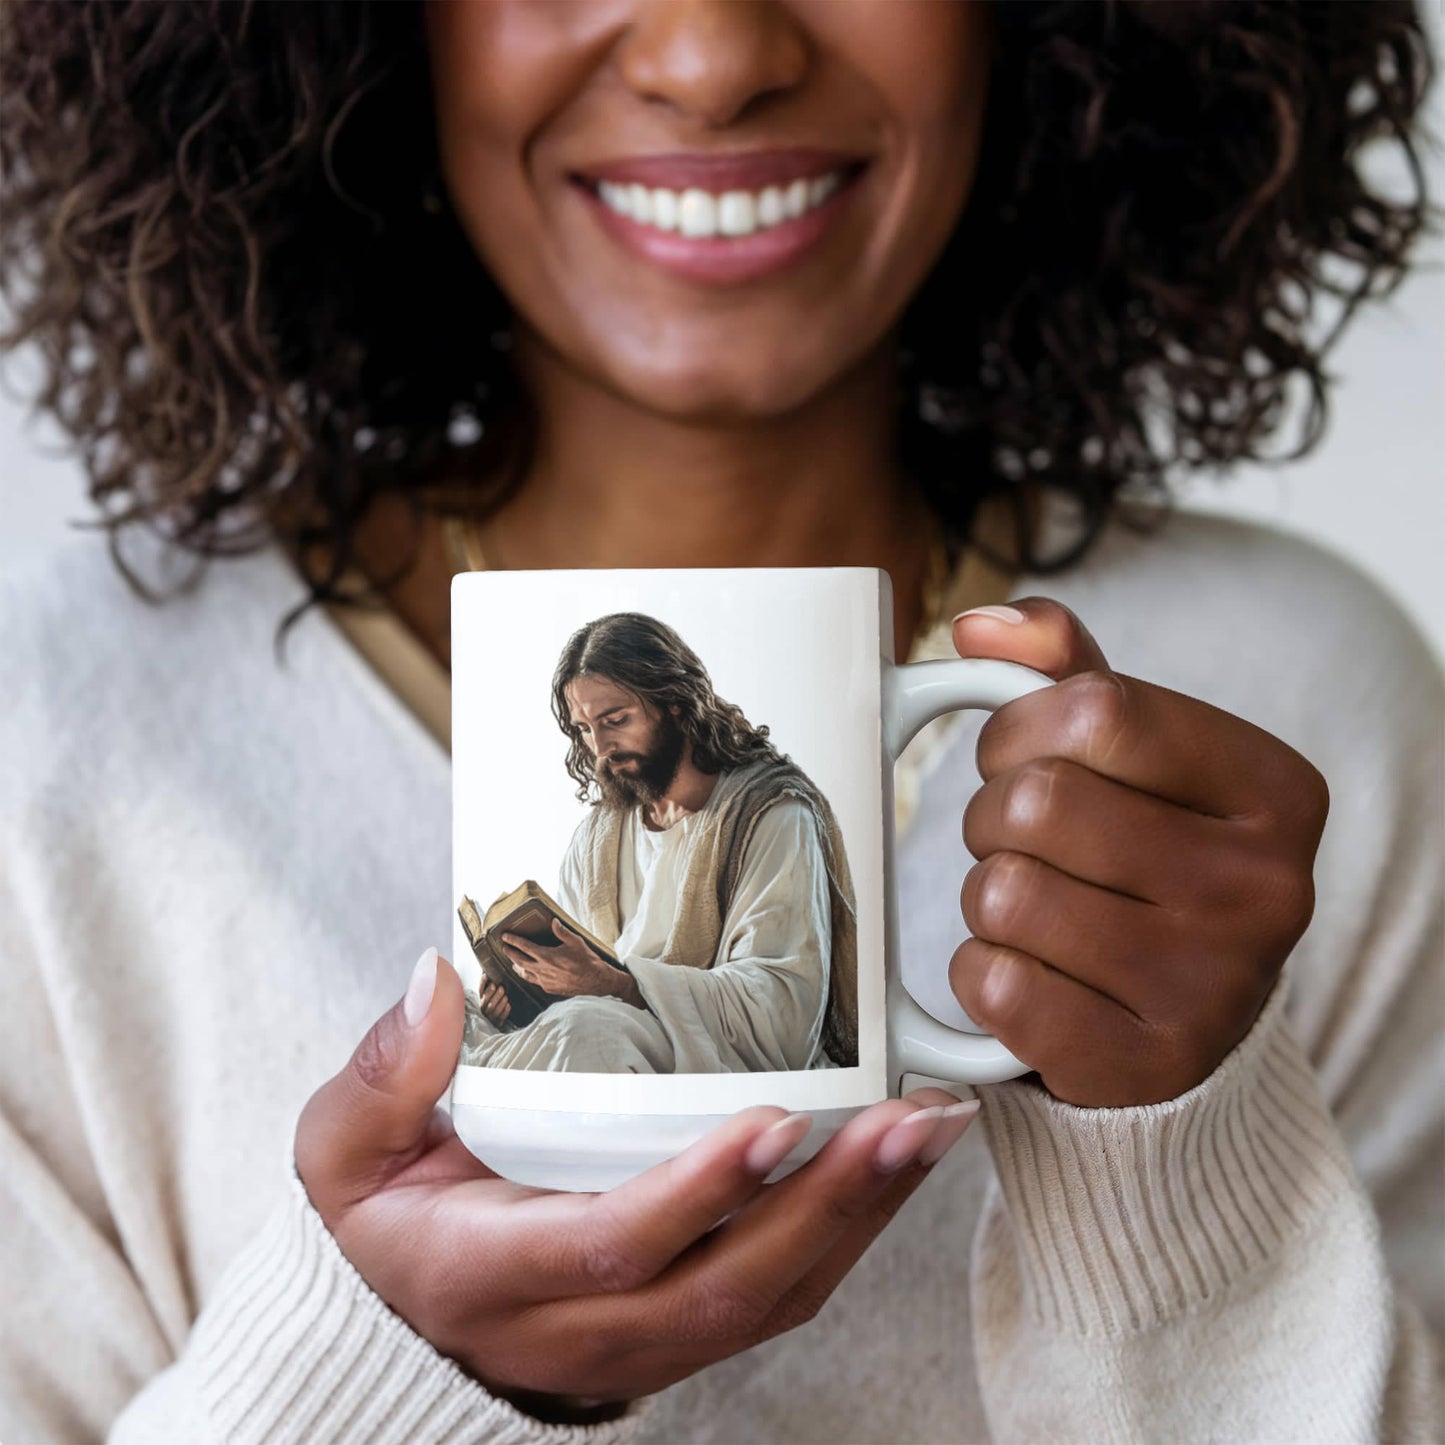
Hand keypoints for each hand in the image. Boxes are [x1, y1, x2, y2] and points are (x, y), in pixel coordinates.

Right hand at [295, 950, 978, 1422]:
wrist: (398, 1319)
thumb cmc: (383, 1222)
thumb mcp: (344, 1152)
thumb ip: (382, 1075)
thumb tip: (434, 978)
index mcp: (495, 1274)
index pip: (615, 1248)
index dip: (698, 1193)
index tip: (774, 1122)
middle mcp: (584, 1329)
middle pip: (730, 1285)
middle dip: (831, 1204)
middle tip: (908, 1118)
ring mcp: (644, 1342)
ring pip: (774, 1298)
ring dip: (862, 1215)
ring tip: (929, 1128)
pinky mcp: (683, 1330)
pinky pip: (781, 1295)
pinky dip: (849, 1232)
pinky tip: (893, 1164)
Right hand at [478, 976, 510, 1025]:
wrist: (493, 1021)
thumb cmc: (492, 1003)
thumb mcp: (489, 994)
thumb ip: (488, 984)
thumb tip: (488, 969)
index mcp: (481, 999)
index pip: (480, 990)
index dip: (483, 983)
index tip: (487, 975)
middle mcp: (483, 1008)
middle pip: (486, 1001)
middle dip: (493, 994)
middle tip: (500, 987)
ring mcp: (490, 1016)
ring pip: (493, 1009)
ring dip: (500, 1002)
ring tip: (505, 996)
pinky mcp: (497, 1022)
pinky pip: (501, 1017)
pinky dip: (505, 1011)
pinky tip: (508, 1005)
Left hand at [504, 919, 640, 1005]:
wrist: (595, 981)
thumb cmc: (586, 960)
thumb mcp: (575, 942)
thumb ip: (562, 932)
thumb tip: (553, 921)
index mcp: (546, 956)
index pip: (524, 947)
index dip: (513, 941)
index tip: (505, 936)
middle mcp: (542, 970)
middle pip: (519, 961)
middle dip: (510, 954)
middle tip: (504, 948)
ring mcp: (545, 981)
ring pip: (524, 974)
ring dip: (517, 967)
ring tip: (513, 963)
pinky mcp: (549, 988)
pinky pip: (534, 981)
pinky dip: (529, 975)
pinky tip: (530, 974)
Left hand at [948, 598, 1328, 1107]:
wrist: (1175, 1019)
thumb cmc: (1141, 861)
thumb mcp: (1129, 756)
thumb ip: (1064, 671)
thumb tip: (984, 625)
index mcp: (1275, 790)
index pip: (1093, 710)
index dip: (1016, 729)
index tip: (1015, 756)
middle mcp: (1266, 890)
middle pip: (1036, 803)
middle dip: (992, 816)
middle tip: (1017, 841)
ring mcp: (1212, 987)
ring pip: (1005, 895)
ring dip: (986, 898)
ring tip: (1032, 909)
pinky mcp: (1146, 1065)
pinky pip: (995, 985)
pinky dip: (982, 974)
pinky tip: (1030, 974)